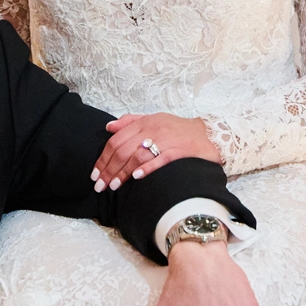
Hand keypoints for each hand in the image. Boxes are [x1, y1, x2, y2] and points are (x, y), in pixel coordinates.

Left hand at [93, 113, 219, 192]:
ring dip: (123, 172)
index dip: (103, 158)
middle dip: (109, 169)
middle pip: (123, 149)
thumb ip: (130, 121)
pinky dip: (146, 168)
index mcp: (144, 122)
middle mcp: (153, 129)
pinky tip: (136, 177)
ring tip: (113, 186)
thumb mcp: (154, 120)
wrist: (209, 134)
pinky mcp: (179, 150)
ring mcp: (166, 139)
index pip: (116, 140)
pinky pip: (160, 159)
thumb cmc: (178, 130)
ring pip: (137, 155)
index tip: (95, 174)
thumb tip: (109, 127)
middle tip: (100, 186)